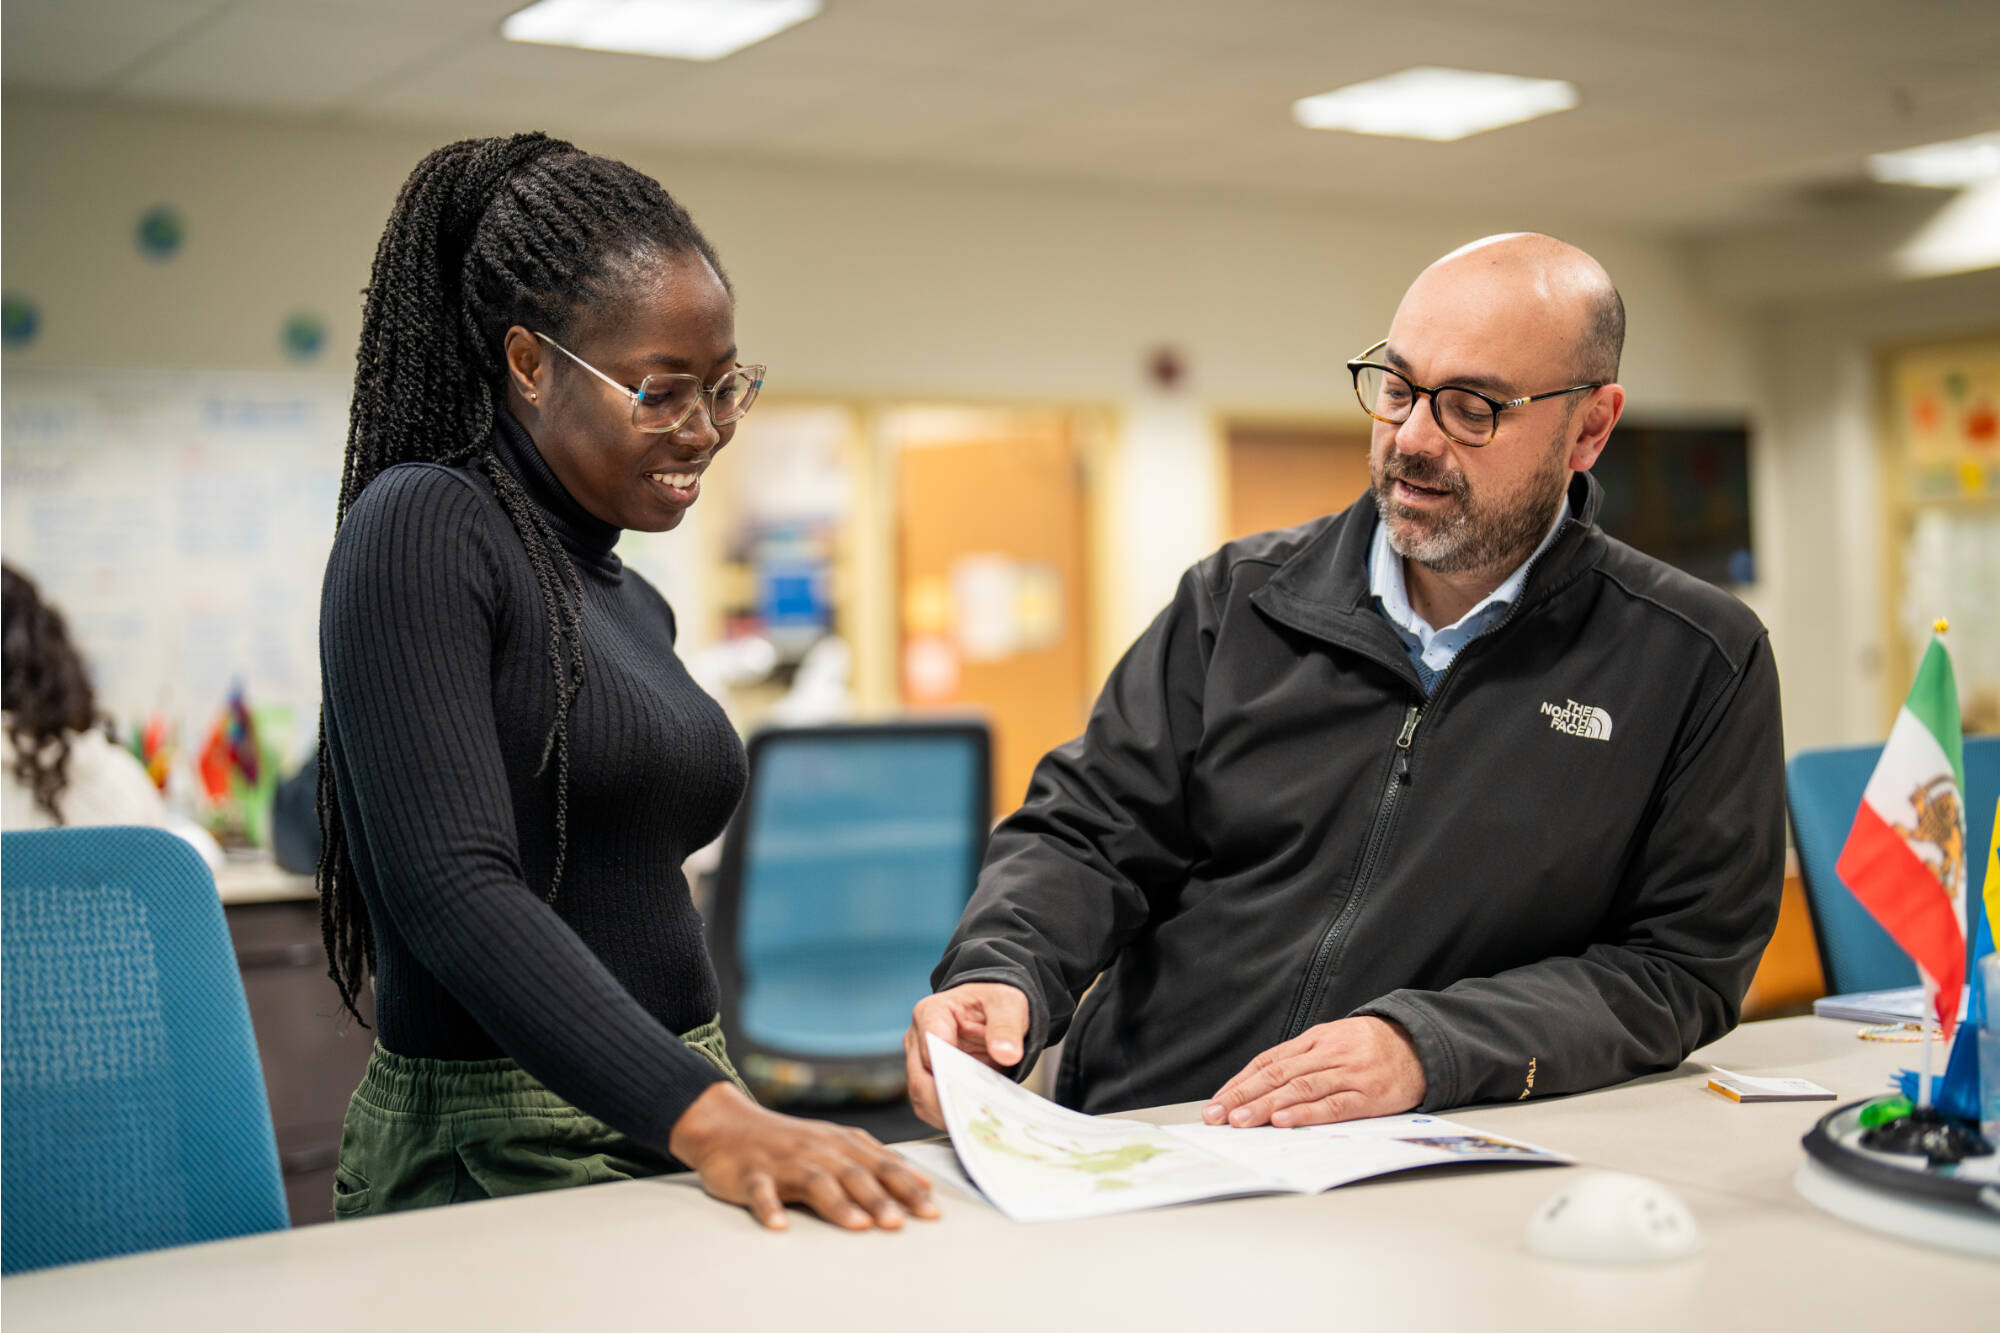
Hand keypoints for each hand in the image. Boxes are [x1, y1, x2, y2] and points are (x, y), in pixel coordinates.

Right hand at [668, 1083, 940, 1230]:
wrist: (729, 1125)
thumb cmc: (791, 1142)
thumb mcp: (837, 1144)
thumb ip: (877, 1161)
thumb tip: (922, 1181)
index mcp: (841, 1145)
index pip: (882, 1166)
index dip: (908, 1188)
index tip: (932, 1211)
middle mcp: (817, 1151)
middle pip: (854, 1175)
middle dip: (879, 1199)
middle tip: (900, 1223)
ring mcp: (784, 1163)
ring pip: (815, 1182)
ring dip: (838, 1204)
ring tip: (858, 1225)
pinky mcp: (751, 1175)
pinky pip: (761, 1193)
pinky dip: (770, 1208)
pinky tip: (780, 1225)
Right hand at [903, 982, 1030, 1128]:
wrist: (993, 1010)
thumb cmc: (994, 1002)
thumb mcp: (1008, 1003)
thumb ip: (1006, 1025)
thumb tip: (1006, 1053)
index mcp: (933, 1012)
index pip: (930, 1044)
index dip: (947, 1067)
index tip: (967, 1086)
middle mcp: (919, 1038)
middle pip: (920, 1078)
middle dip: (946, 1099)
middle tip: (974, 1114)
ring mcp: (921, 1062)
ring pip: (921, 1097)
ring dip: (946, 1113)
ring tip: (975, 1122)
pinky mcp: (931, 1081)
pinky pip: (931, 1106)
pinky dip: (949, 1116)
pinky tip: (972, 1120)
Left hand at [1202, 1016, 1424, 1127]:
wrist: (1419, 1043)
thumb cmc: (1369, 1047)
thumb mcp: (1332, 1041)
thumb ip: (1300, 1061)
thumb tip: (1259, 1086)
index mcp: (1314, 1040)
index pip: (1268, 1062)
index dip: (1240, 1082)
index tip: (1217, 1102)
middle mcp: (1327, 1054)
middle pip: (1277, 1075)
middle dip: (1243, 1096)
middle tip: (1218, 1115)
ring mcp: (1348, 1074)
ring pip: (1300, 1088)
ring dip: (1267, 1106)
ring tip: (1242, 1121)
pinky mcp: (1369, 1095)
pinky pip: (1334, 1104)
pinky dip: (1306, 1113)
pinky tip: (1285, 1120)